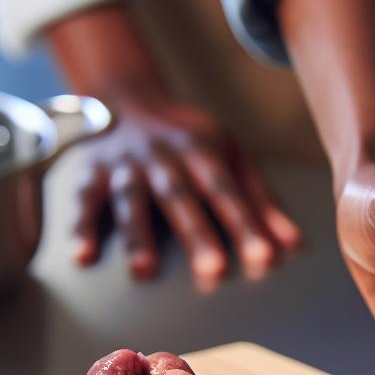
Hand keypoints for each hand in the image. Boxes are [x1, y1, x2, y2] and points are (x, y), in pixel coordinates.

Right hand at [70, 99, 301, 290]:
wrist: (128, 100)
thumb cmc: (189, 140)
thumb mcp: (231, 155)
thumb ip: (261, 200)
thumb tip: (294, 247)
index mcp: (201, 150)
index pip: (226, 190)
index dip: (245, 224)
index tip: (264, 260)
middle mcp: (161, 156)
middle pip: (181, 198)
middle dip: (196, 235)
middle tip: (212, 273)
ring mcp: (123, 165)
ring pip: (130, 199)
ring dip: (137, 234)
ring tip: (145, 271)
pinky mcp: (88, 174)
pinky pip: (82, 201)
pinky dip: (80, 227)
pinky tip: (82, 257)